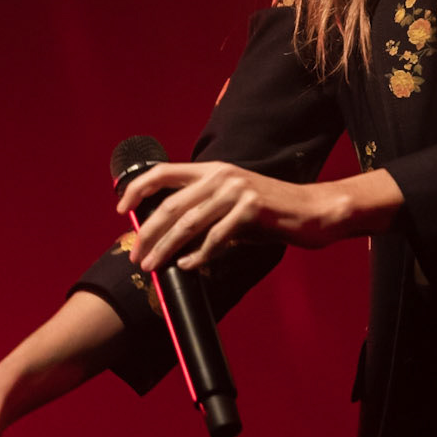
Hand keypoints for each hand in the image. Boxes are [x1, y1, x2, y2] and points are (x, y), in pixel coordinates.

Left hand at [118, 162, 401, 274]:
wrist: (314, 210)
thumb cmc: (273, 212)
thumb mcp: (234, 206)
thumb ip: (205, 213)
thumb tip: (173, 239)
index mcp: (213, 170)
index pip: (164, 172)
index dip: (137, 189)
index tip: (122, 210)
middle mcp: (221, 175)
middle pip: (171, 204)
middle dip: (148, 233)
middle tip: (137, 256)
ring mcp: (237, 190)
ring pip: (189, 222)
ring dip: (167, 247)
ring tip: (153, 265)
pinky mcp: (252, 209)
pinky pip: (217, 237)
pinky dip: (200, 255)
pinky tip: (190, 267)